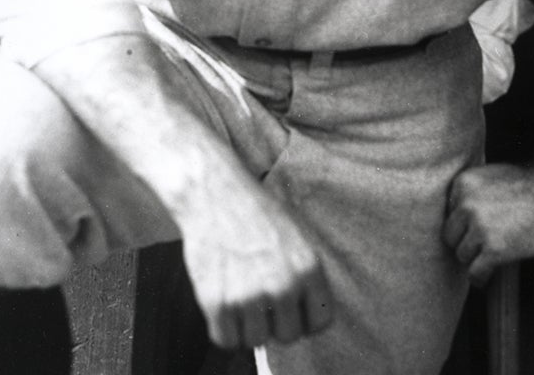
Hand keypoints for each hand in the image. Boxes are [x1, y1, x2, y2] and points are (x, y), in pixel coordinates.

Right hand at [181, 176, 332, 350]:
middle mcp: (284, 285)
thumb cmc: (254, 211)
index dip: (303, 317)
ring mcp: (250, 296)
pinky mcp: (217, 302)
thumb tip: (307, 315)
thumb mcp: (296, 235)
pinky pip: (225, 340)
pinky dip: (222, 327)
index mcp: (309, 267)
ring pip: (255, 341)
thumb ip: (305, 276)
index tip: (290, 308)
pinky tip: (222, 300)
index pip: (319, 322)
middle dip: (274, 321)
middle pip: (287, 336)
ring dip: (246, 325)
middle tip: (258, 295)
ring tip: (238, 293)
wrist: (214, 192)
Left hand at [443, 161, 533, 285]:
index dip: (464, 224)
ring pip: (462, 255)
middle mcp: (465, 204)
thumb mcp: (492, 177)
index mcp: (462, 183)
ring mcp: (478, 227)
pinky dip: (480, 278)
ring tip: (489, 259)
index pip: (450, 213)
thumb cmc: (532, 182)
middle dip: (465, 242)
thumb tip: (462, 220)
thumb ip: (474, 194)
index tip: (476, 230)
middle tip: (481, 247)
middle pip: (450, 235)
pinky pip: (475, 272)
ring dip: (474, 259)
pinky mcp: (494, 249)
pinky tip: (488, 276)